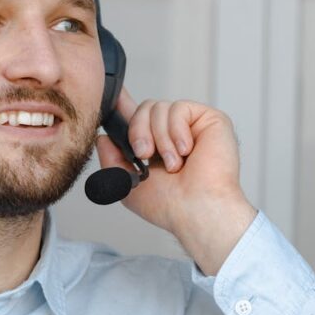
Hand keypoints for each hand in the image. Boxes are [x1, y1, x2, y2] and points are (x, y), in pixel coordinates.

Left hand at [94, 87, 256, 274]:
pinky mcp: (210, 119)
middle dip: (137, 131)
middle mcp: (174, 134)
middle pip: (144, 108)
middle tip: (145, 154)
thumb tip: (103, 139)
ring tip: (173, 164)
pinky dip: (176, 131)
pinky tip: (186, 151)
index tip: (112, 104)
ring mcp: (191, 126)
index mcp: (156, 147)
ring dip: (160, 139)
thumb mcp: (127, 184)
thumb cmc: (170, 206)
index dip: (123, 108)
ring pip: (159, 107)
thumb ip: (111, 160)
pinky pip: (179, 108)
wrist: (196, 210)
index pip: (137, 117)